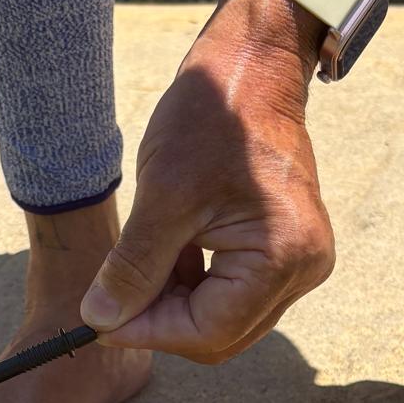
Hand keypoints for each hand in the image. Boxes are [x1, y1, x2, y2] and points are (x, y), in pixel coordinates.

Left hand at [80, 0, 335, 362]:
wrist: (252, 68)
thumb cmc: (214, 117)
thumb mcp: (162, 195)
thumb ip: (134, 267)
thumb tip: (101, 321)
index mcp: (283, 257)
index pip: (208, 332)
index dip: (149, 330)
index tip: (100, 316)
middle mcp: (304, 269)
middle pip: (219, 334)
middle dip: (162, 319)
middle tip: (113, 291)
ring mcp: (300, 262)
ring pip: (224, 319)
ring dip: (176, 301)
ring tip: (144, 258)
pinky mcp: (287, 252)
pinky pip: (235, 294)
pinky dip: (195, 284)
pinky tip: (171, 251)